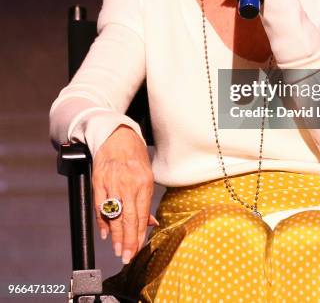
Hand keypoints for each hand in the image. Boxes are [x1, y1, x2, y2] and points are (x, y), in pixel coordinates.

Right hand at [92, 125, 158, 264]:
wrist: (117, 135)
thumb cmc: (135, 156)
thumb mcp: (147, 174)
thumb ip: (145, 200)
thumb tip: (149, 223)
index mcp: (143, 182)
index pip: (141, 215)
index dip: (139, 234)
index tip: (137, 248)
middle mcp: (128, 183)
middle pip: (128, 218)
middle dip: (128, 241)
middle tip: (126, 257)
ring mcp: (111, 182)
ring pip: (113, 215)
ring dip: (116, 236)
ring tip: (118, 250)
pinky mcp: (98, 181)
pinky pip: (99, 206)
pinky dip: (102, 221)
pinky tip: (105, 233)